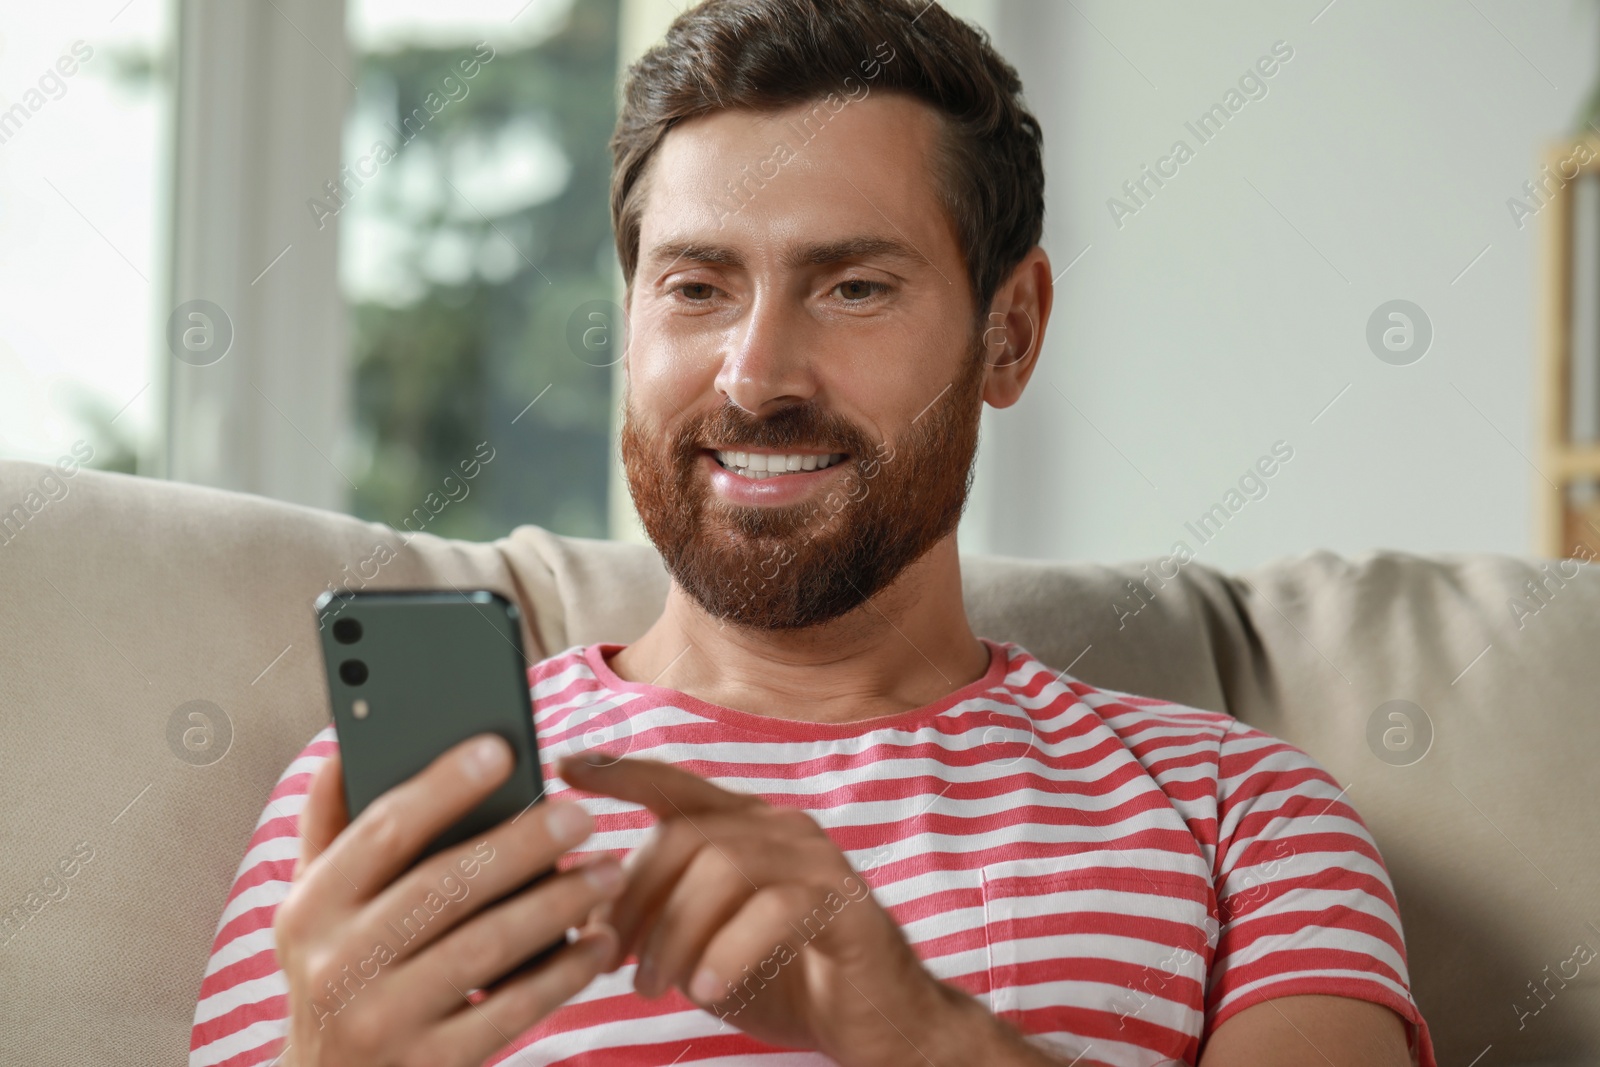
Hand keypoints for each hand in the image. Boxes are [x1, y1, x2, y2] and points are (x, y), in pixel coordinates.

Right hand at [274, 735, 623, 1066]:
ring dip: (557, 903)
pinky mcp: (429, 1065)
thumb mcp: (313, 909)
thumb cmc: (339, 974)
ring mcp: (383, 1021)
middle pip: (445, 886)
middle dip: (522, 844)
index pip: (383, 831)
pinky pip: (511, 1010)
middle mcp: (338, 964)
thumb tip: (344, 744)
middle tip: (581, 814)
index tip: (501, 749)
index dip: (443, 785)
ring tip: (607, 872)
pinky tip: (598, 942)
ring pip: (486, 946)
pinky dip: (562, 972)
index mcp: (311, 907)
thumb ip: (329, 829)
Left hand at [560, 754, 1017, 1066]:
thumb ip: (660, 919)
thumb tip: (584, 918)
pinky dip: (729, 949)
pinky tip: (707, 989)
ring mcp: (816, 861)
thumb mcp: (706, 946)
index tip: (565, 767)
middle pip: (683, 834)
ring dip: (674, 933)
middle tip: (612, 962)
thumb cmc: (786, 980)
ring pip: (722, 867)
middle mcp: (780, 829)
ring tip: (656, 986)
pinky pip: (775, 908)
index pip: (674, 785)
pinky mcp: (845, 903)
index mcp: (745, 828)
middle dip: (634, 899)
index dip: (620, 772)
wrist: (880, 1026)